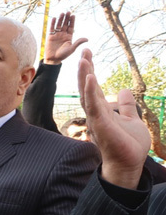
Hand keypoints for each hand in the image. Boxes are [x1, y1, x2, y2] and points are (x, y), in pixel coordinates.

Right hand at [44, 12, 87, 64]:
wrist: (53, 59)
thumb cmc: (63, 55)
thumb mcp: (72, 49)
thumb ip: (78, 42)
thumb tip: (87, 39)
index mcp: (69, 37)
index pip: (71, 27)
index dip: (72, 21)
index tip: (73, 15)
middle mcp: (63, 35)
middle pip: (65, 24)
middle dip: (67, 18)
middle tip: (68, 12)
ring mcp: (56, 35)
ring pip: (59, 25)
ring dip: (60, 19)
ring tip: (62, 13)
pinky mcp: (50, 36)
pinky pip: (51, 28)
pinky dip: (52, 23)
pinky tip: (54, 18)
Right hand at [78, 48, 148, 187]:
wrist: (128, 163)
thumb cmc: (128, 145)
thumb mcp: (131, 119)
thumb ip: (126, 106)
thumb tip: (125, 90)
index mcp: (102, 111)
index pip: (94, 87)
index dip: (90, 71)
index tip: (87, 55)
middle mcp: (95, 113)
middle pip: (87, 87)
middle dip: (84, 69)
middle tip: (83, 50)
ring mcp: (96, 119)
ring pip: (87, 94)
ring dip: (84, 77)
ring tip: (83, 60)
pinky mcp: (100, 125)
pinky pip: (94, 106)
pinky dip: (91, 92)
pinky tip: (90, 78)